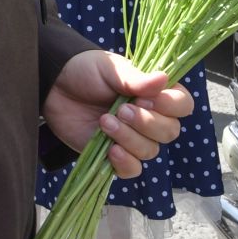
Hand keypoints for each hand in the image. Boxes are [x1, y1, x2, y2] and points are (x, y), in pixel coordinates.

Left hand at [43, 50, 192, 178]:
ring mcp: (133, 138)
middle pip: (170, 131)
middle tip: (120, 109)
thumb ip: (135, 78)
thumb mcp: (110, 68)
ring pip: (150, 150)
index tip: (145, 98)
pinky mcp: (114, 156)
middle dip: (147, 122)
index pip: (183, 105)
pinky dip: (125, 162)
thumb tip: (163, 78)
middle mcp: (150, 118)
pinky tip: (110, 150)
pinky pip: (132, 170)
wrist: (54, 87)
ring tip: (104, 121)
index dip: (170, 105)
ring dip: (129, 138)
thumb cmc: (86, 72)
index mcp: (155, 93)